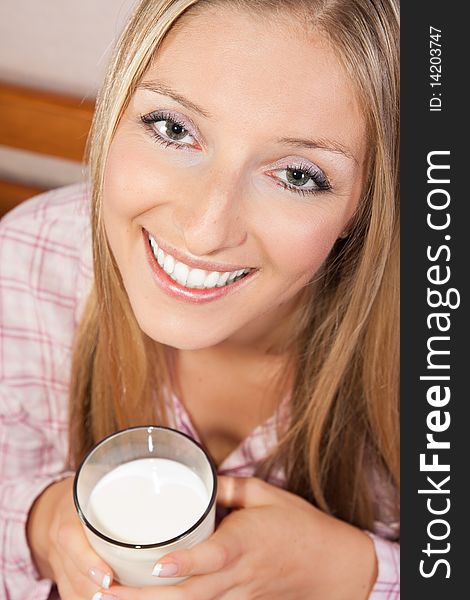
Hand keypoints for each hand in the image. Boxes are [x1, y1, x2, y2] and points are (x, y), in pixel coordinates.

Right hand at [27, 477, 113, 598]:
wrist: (49, 507)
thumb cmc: (83, 489)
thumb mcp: (94, 482)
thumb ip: (117, 485)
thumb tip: (152, 480)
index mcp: (66, 515)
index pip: (70, 540)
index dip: (87, 561)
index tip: (108, 577)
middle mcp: (57, 541)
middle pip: (72, 574)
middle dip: (95, 590)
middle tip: (119, 593)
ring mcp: (57, 561)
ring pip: (71, 589)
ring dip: (93, 598)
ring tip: (117, 599)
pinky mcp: (60, 574)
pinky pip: (69, 594)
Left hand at [104, 476, 376, 599]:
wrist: (333, 567)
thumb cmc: (301, 528)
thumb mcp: (268, 494)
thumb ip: (229, 487)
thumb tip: (199, 480)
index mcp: (244, 543)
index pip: (211, 557)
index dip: (183, 563)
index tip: (155, 565)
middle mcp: (237, 576)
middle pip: (188, 597)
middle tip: (104, 592)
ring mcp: (237, 597)